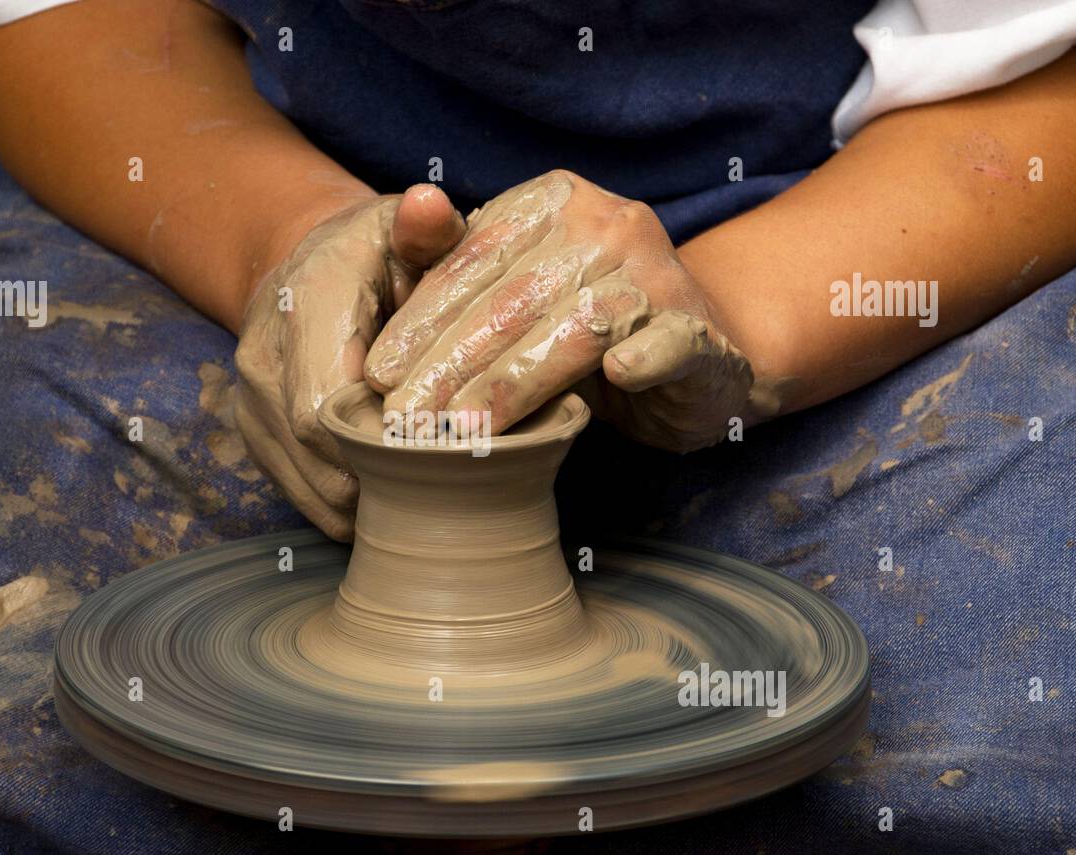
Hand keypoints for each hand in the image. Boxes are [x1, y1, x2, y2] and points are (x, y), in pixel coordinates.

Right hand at [236, 185, 464, 539]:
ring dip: (373, 499)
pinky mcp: (257, 438)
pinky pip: (305, 497)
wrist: (306, 265)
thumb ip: (428, 227)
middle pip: (323, 456)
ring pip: (315, 489)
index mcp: (303, 304)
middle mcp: (263, 360)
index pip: (330, 404)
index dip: (390, 440)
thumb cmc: (377, 252)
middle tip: (453, 477)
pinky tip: (394, 486)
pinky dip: (353, 504)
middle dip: (390, 477)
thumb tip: (430, 206)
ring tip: (429, 484)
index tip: (447, 444)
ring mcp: (251, 405)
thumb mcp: (406, 228)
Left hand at [364, 170, 756, 451]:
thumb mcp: (512, 288)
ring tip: (463, 433)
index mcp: (552, 201)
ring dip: (514, 384)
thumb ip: (453, 267)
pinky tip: (618, 377)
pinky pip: (670, 340)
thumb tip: (402, 234)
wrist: (696, 350)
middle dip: (450, 365)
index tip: (376, 376)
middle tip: (405, 420)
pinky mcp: (699, 328)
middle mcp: (607, 224)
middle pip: (513, 298)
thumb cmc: (581, 321)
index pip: (473, 260)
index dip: (420, 321)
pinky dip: (647, 355)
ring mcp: (658, 273)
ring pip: (575, 327)